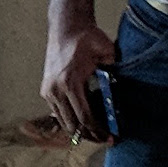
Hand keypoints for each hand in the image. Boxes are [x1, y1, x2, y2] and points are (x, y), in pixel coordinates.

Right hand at [42, 13, 117, 137]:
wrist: (66, 28)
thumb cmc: (87, 38)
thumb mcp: (107, 53)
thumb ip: (113, 72)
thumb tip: (121, 92)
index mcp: (69, 82)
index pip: (84, 116)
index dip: (98, 130)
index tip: (109, 137)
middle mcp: (55, 89)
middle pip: (72, 125)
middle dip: (89, 135)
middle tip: (104, 139)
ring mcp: (48, 90)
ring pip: (63, 121)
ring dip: (78, 130)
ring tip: (94, 133)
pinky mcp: (46, 90)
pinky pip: (58, 112)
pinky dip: (70, 120)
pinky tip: (82, 122)